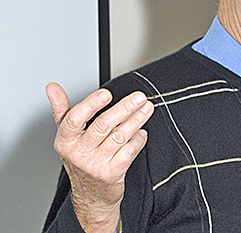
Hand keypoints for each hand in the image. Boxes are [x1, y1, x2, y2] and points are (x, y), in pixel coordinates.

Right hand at [46, 83, 153, 232]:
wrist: (91, 195)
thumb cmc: (81, 159)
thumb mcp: (67, 136)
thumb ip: (61, 109)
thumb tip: (52, 88)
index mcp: (65, 141)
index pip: (74, 119)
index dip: (91, 104)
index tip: (107, 94)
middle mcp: (78, 153)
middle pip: (103, 125)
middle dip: (124, 108)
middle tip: (139, 97)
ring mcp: (95, 165)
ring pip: (119, 136)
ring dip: (136, 120)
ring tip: (146, 108)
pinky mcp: (112, 174)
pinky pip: (129, 151)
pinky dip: (139, 139)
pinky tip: (142, 131)